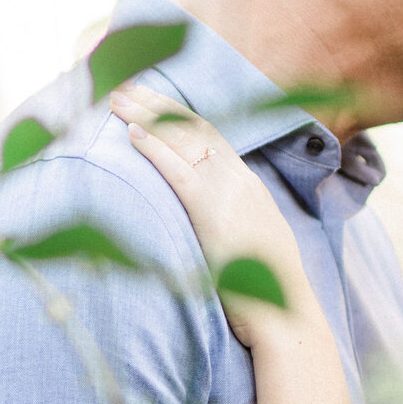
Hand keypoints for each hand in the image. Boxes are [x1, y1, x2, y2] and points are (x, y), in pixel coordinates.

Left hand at [109, 86, 308, 346]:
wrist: (285, 319)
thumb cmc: (266, 296)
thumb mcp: (251, 246)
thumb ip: (230, 225)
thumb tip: (209, 224)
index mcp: (250, 187)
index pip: (211, 136)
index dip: (178, 114)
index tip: (151, 98)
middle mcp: (241, 182)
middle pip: (195, 128)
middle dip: (157, 103)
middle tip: (125, 84)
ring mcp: (230, 195)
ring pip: (184, 140)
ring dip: (148, 116)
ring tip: (117, 98)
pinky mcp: (214, 214)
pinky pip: (179, 171)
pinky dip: (155, 149)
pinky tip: (132, 134)